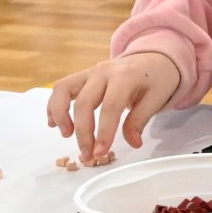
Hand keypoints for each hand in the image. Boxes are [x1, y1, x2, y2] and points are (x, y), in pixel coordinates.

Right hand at [48, 52, 179, 159]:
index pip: (110, 106)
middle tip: (87, 154)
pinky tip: (54, 123)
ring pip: (63, 89)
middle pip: (84, 102)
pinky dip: (54, 105)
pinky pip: (62, 88)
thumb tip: (133, 143)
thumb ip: (140, 120)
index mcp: (125, 76)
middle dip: (83, 132)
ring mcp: (90, 72)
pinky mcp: (83, 76)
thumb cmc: (158, 78)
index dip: (104, 132)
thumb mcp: (157, 98)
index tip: (100, 152)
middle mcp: (104, 71)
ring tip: (66, 135)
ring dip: (60, 114)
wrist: (153, 58)